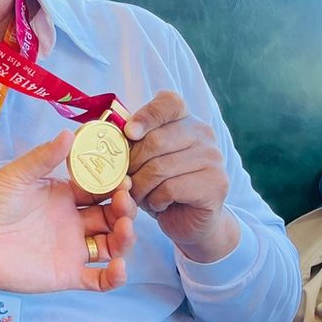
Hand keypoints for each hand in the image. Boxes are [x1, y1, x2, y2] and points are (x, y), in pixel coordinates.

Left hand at [0, 132, 136, 303]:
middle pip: (112, 216)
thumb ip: (43, 157)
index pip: (100, 189)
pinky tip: (119, 266)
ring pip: (112, 245)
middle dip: (124, 208)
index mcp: (63, 195)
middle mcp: (73, 221)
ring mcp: (72, 248)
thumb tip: (69, 133)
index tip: (124, 175)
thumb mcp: (16, 176)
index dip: (114, 183)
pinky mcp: (67, 274)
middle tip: (124, 199)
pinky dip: (115, 276)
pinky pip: (99, 279)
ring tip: (124, 227)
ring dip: (125, 238)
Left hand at [124, 91, 237, 261]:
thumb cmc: (159, 184)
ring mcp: (213, 158)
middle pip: (156, 140)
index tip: (128, 133)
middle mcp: (203, 134)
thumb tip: (105, 132)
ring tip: (139, 194)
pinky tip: (158, 203)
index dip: (145, 115)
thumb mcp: (142, 158)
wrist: (187, 219)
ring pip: (160, 168)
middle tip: (124, 179)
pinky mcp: (216, 184)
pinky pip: (170, 188)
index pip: (168, 102)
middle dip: (131, 164)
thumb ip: (131, 142)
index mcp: (184, 119)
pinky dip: (155, 200)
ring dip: (140, 186)